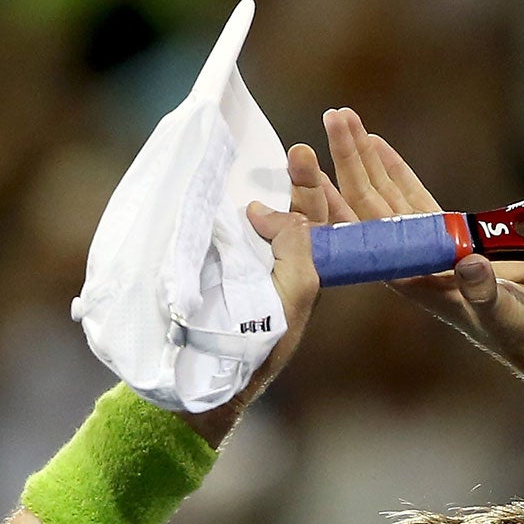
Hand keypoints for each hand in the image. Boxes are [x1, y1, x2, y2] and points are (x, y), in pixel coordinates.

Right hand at [185, 143, 332, 442]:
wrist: (208, 376)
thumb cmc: (261, 343)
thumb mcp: (293, 295)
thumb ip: (295, 250)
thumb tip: (274, 211)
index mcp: (306, 272)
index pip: (315, 221)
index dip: (312, 187)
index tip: (302, 154)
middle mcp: (279, 265)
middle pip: (291, 213)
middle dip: (293, 180)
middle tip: (293, 148)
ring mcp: (246, 266)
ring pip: (257, 219)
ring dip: (259, 187)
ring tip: (253, 156)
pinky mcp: (215, 268)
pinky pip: (225, 232)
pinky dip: (224, 208)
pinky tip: (219, 184)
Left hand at [321, 108, 523, 369]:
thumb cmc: (516, 331)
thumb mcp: (501, 312)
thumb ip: (483, 289)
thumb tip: (468, 262)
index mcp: (409, 279)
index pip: (363, 235)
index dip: (337, 202)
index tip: (312, 170)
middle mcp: (409, 258)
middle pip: (368, 203)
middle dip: (349, 161)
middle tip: (331, 117)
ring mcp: (427, 243)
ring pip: (386, 194)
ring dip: (365, 158)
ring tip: (344, 118)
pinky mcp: (450, 233)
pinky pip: (413, 195)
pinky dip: (395, 169)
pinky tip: (377, 143)